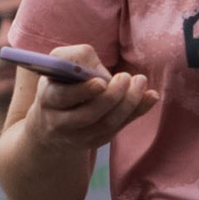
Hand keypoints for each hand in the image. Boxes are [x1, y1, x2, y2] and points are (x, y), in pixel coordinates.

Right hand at [21, 46, 156, 152]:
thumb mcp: (60, 64)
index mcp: (48, 98)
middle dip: (111, 97)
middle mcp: (60, 122)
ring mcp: (78, 136)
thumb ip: (79, 58)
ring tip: (139, 82)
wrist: (51, 119)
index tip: (101, 82)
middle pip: (88, 115)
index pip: (63, 97)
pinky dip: (136, 112)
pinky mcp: (94, 141)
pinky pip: (118, 129)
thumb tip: (106, 74)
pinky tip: (150, 96)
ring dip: (127, 104)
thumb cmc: (59, 81)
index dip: (83, 91)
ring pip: (105, 125)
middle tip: (126, 77)